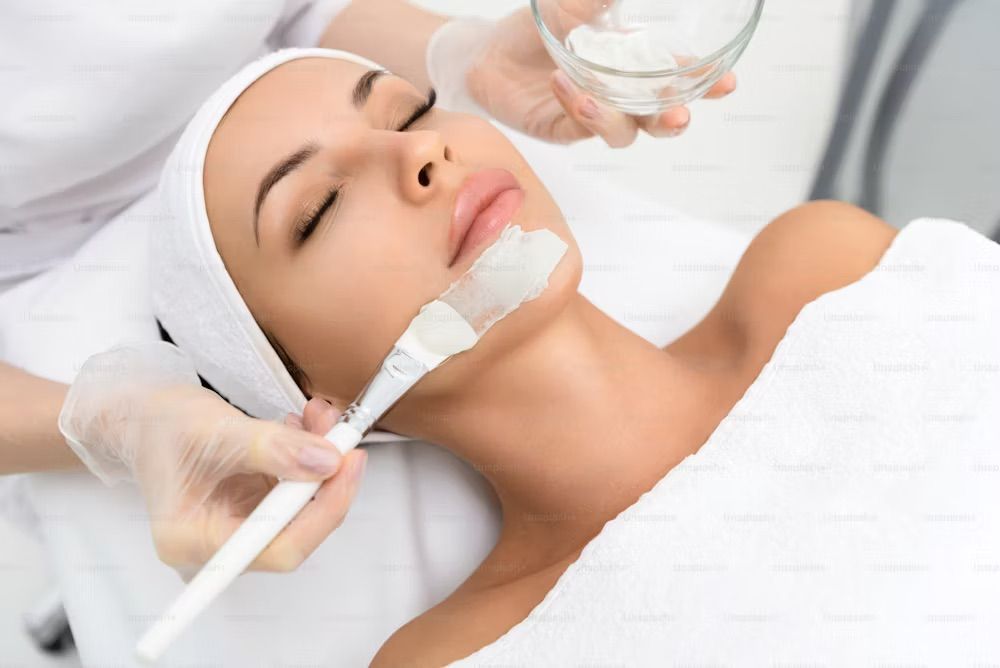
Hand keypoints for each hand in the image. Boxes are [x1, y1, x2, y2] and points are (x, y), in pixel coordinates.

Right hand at [58, 342, 366, 574]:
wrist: (142, 417)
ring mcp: (236, 527)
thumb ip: (272, 448)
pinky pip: (293, 488)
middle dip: (326, 480)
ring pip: (299, 506)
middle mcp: (216, 545)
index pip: (276, 549)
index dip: (322, 513)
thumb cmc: (160, 426)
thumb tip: (326, 462)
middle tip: (346, 438)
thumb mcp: (215, 430)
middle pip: (294, 531)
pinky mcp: (251, 507)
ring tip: (322, 416)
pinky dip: (307, 456)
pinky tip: (305, 425)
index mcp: (193, 540)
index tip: (347, 468)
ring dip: (321, 460)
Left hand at [466, 7, 736, 147]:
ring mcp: (594, 116)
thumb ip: (605, 0)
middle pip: (661, 118)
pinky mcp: (564, 130)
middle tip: (679, 115)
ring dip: (614, 118)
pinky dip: (576, 109)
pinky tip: (564, 85)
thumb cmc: (539, 27)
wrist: (490, 51)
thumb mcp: (578, 3)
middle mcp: (622, 95)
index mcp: (637, 65)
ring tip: (593, 97)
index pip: (681, 79)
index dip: (706, 83)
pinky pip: (579, 129)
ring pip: (623, 132)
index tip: (726, 82)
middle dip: (674, 118)